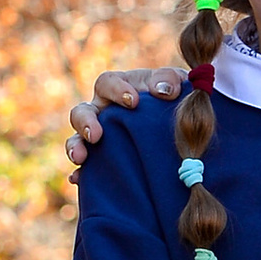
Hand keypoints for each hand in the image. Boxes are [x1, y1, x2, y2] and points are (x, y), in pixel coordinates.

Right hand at [65, 64, 184, 173]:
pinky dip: (81, 175)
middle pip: (81, 112)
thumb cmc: (176, 97)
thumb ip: (169, 79)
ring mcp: (101, 138)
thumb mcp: (176, 83)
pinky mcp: (104, 161)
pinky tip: (78, 180)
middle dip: (85, 122)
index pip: (107, 83)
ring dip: (75, 147)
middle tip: (96, 135)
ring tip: (80, 158)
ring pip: (77, 140)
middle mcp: (103, 112)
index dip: (116, 91)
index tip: (133, 101)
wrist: (185, 126)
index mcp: (117, 89)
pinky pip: (86, 169)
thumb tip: (163, 91)